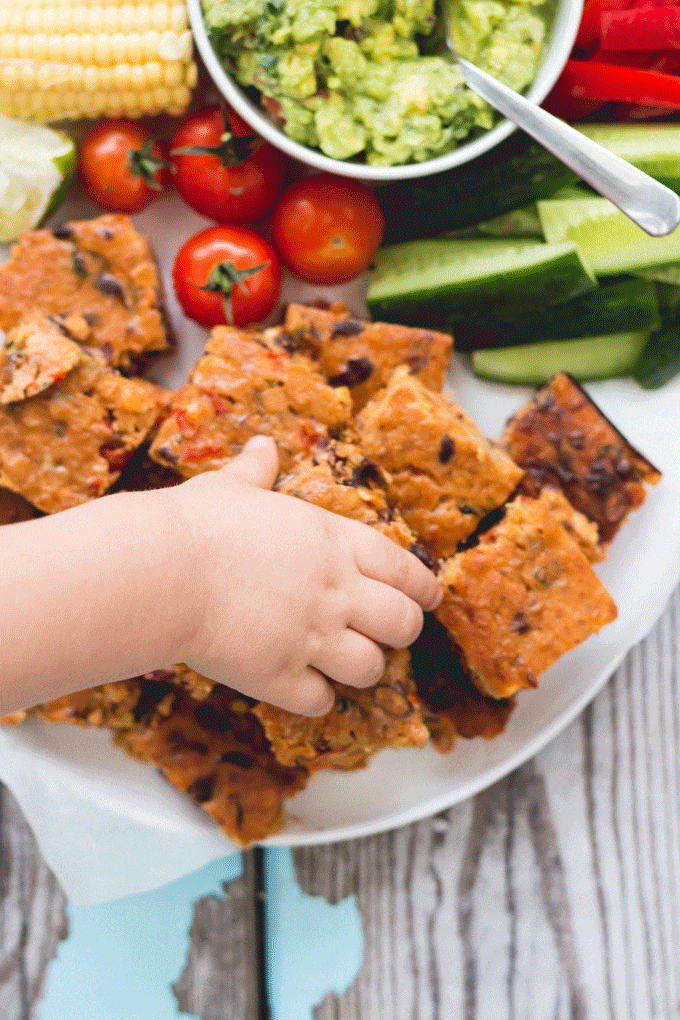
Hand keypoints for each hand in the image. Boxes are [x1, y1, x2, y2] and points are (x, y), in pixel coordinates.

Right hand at [173, 436, 441, 715]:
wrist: (164, 571)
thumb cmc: (197, 524)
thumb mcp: (230, 487)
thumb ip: (255, 471)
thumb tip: (262, 446)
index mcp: (334, 542)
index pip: (402, 569)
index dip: (422, 587)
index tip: (429, 598)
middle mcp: (336, 592)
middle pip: (403, 624)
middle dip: (402, 631)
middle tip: (388, 633)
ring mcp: (312, 638)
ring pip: (371, 669)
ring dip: (363, 668)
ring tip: (345, 663)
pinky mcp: (281, 676)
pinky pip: (321, 701)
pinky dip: (318, 698)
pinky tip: (304, 687)